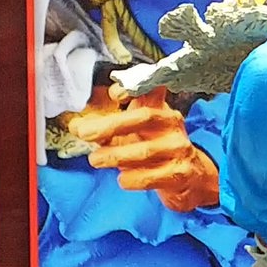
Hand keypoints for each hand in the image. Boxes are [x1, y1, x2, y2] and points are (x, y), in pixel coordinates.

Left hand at [69, 86, 220, 212]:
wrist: (191, 178)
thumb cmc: (155, 152)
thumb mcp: (129, 135)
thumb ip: (103, 130)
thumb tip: (76, 126)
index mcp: (158, 108)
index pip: (150, 88)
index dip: (133, 87)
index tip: (114, 94)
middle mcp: (171, 124)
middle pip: (145, 116)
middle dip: (112, 125)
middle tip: (85, 133)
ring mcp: (179, 148)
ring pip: (147, 149)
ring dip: (117, 154)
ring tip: (96, 160)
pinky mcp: (181, 173)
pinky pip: (154, 176)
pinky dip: (135, 178)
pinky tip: (122, 179)